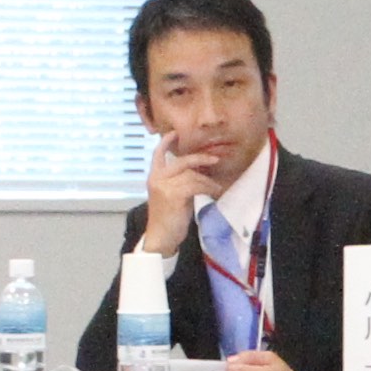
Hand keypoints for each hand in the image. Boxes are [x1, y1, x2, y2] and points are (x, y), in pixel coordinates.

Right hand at [138, 140, 204, 259]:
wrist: (160, 237)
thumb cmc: (168, 219)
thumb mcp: (171, 196)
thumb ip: (178, 182)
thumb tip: (198, 172)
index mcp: (154, 177)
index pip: (157, 155)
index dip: (166, 142)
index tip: (175, 133)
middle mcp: (157, 179)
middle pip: (181, 161)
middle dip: (200, 158)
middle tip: (215, 160)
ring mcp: (164, 186)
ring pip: (192, 175)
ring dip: (208, 181)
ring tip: (216, 188)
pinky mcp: (174, 195)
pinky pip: (196, 185)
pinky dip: (208, 188)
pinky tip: (213, 193)